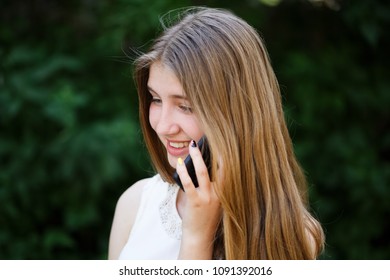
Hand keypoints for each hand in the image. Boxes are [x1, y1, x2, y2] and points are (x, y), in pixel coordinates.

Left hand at [175, 140, 220, 258]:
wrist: (200, 237)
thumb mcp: (216, 201)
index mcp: (226, 192)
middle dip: (215, 151)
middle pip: (219, 167)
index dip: (227, 155)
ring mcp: (207, 198)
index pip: (229, 170)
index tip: (225, 142)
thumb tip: (206, 165)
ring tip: (192, 145)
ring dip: (197, 157)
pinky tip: (180, 163)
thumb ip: (215, 186)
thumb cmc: (206, 217)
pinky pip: (188, 183)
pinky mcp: (195, 202)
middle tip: (209, 137)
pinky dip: (183, 171)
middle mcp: (219, 194)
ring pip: (203, 172)